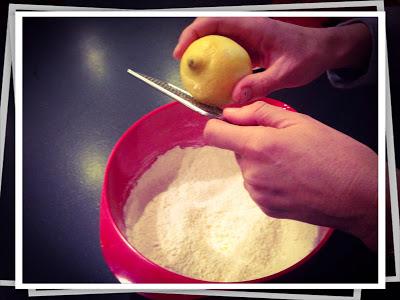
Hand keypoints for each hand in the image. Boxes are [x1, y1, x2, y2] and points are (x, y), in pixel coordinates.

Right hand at [174, 17, 370, 103]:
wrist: (322, 50)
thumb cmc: (309, 54)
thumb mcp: (286, 72)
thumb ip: (261, 84)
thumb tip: (235, 96)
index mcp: (253, 26)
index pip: (213, 22)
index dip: (192, 35)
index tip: (182, 53)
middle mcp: (246, 30)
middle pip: (209, 32)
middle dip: (192, 47)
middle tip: (185, 69)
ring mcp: (247, 40)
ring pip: (217, 45)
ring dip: (204, 59)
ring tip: (196, 79)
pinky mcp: (250, 51)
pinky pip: (228, 57)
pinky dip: (218, 69)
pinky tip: (217, 85)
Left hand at [203, 101, 377, 250]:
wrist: (359, 196)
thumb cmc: (335, 155)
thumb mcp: (298, 121)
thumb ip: (258, 112)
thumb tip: (231, 113)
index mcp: (257, 147)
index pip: (213, 134)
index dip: (218, 124)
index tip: (229, 122)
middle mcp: (252, 173)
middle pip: (235, 149)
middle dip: (253, 142)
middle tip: (283, 142)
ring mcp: (258, 194)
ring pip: (247, 167)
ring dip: (261, 161)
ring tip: (293, 162)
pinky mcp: (266, 208)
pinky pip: (257, 185)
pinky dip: (269, 178)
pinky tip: (293, 177)